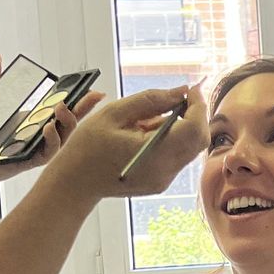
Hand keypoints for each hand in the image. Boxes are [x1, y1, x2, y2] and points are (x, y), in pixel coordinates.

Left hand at [0, 55, 104, 199]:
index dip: (76, 98)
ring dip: (68, 121)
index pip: (60, 107)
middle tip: (93, 96)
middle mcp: (39, 132)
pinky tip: (47, 127)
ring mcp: (38, 146)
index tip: (87, 87)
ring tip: (62, 107)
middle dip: (85, 108)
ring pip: (65, 135)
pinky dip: (52, 139)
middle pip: (70, 120)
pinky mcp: (32, 159)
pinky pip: (49, 151)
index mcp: (32, 118)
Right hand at [44, 84, 209, 201]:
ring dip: (181, 127)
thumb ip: (151, 100)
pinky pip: (178, 156)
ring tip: (146, 122)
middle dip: (194, 115)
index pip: (194, 129)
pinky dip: (171, 140)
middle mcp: (165, 171)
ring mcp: (165, 180)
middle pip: (199, 139)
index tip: (190, 89)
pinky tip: (144, 135)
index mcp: (154, 153)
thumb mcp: (114, 113)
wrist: (74, 184)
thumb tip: (181, 91)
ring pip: (190, 147)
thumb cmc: (87, 147)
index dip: (198, 105)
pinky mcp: (162, 183)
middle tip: (174, 99)